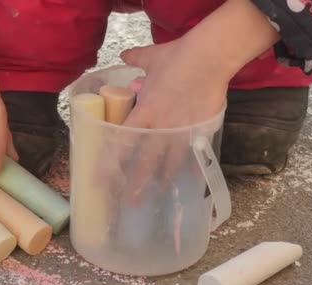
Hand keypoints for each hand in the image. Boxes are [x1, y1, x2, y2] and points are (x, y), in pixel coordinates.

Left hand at [116, 40, 228, 201]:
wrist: (211, 56)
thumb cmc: (179, 56)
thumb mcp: (152, 57)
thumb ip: (136, 59)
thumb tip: (124, 55)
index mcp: (144, 111)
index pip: (121, 142)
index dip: (110, 163)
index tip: (100, 180)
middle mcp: (161, 126)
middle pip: (146, 162)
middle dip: (137, 184)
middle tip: (130, 202)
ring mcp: (183, 130)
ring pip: (171, 163)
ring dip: (163, 181)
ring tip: (158, 196)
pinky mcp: (202, 129)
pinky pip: (195, 153)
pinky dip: (192, 168)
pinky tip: (191, 181)